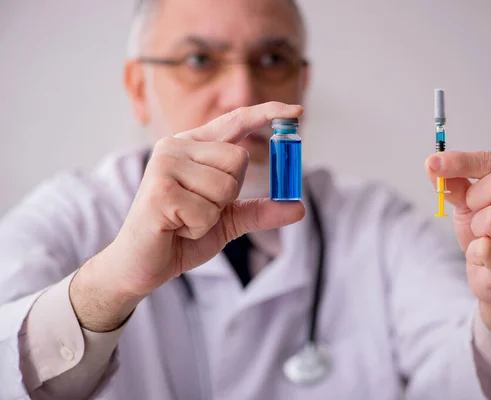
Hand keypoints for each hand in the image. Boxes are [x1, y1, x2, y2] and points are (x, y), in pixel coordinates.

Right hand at [71, 102, 305, 330]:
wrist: (141, 265)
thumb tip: (298, 207)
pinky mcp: (159, 189)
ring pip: (226, 185)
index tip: (298, 112)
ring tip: (184, 220)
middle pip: (238, 159)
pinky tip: (175, 228)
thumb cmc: (180, 236)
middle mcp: (176, 147)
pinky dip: (198, 228)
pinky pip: (208, 210)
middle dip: (228, 195)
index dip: (267, 113)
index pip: (235, 121)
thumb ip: (259, 211)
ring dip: (212, 215)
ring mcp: (164, 164)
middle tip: (198, 209)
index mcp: (192, 146)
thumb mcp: (226, 221)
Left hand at [425, 151, 490, 334]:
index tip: (432, 163)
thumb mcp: (469, 201)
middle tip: (474, 213)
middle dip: (473, 199)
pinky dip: (475, 252)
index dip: (461, 162)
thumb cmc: (486, 232)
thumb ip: (455, 182)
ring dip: (476, 228)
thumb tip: (433, 164)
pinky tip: (485, 257)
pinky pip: (486, 249)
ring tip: (483, 236)